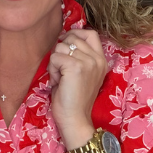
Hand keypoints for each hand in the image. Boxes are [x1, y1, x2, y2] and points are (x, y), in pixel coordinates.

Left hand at [48, 29, 107, 148]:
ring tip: (61, 79)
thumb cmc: (73, 100)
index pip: (90, 33)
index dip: (75, 35)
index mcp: (101, 61)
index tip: (66, 49)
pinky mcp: (76, 67)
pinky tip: (58, 83)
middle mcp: (97, 59)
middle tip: (63, 72)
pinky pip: (55, 57)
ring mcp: (88, 62)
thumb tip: (63, 40)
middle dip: (61, 52)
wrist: (75, 119)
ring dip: (55, 63)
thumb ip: (78, 57)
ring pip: (61, 47)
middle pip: (72, 38)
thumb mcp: (81, 74)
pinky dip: (52, 70)